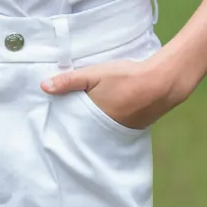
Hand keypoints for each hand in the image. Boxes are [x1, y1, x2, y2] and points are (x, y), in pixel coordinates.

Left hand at [41, 51, 188, 130]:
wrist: (163, 83)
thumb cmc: (127, 77)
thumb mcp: (95, 74)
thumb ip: (69, 81)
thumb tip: (43, 86)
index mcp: (92, 120)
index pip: (71, 127)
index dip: (63, 124)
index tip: (52, 123)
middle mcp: (104, 131)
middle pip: (84, 132)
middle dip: (75, 129)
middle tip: (64, 124)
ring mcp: (119, 132)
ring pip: (98, 132)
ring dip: (91, 127)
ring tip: (83, 119)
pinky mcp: (132, 130)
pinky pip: (112, 130)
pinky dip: (106, 125)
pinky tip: (104, 117)